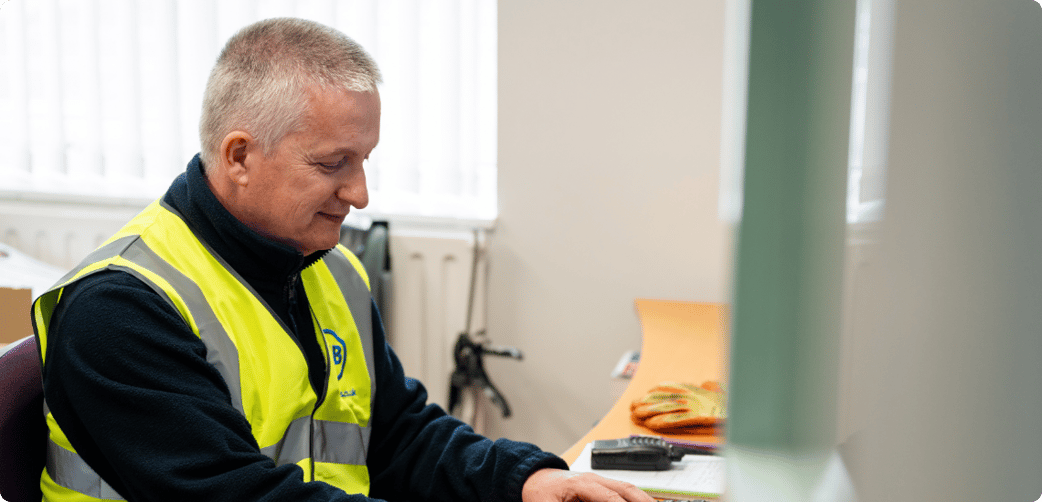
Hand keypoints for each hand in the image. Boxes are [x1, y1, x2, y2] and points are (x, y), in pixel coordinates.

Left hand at [521, 468, 656, 501]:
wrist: (535, 478)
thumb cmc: (540, 493)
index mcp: (581, 483)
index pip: (610, 498)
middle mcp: (594, 479)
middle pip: (626, 489)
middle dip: (643, 501)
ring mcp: (599, 480)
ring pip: (628, 488)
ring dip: (643, 500)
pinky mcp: (600, 486)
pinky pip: (622, 491)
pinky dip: (635, 499)